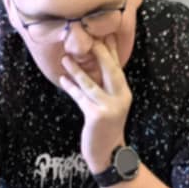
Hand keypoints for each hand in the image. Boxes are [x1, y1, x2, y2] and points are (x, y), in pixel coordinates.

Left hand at [58, 40, 134, 175]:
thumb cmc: (105, 128)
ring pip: (91, 83)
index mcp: (125, 93)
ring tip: (65, 58)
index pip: (118, 67)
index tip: (103, 33)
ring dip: (77, 70)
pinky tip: (63, 79)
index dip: (111, 50)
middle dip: (99, 52)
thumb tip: (96, 65)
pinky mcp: (97, 115)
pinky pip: (81, 97)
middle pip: (110, 70)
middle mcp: (121, 98)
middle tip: (87, 38)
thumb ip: (105, 87)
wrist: (107, 154)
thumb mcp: (110, 105)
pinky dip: (71, 88)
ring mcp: (110, 107)